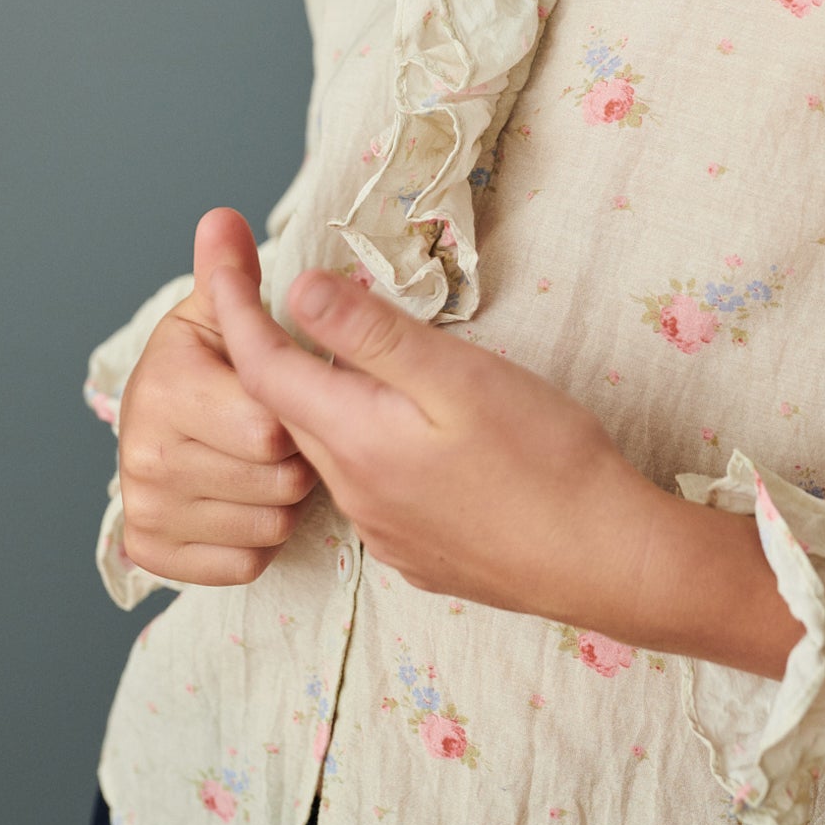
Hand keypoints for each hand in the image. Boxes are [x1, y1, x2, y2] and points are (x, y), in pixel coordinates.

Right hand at [117, 209, 319, 586]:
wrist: (160, 418)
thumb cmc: (205, 361)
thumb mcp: (217, 310)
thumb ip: (229, 271)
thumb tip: (222, 219)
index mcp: (166, 386)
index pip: (272, 424)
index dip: (300, 413)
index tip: (292, 396)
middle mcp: (142, 454)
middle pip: (277, 479)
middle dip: (298, 457)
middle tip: (284, 432)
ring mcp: (144, 507)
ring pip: (268, 525)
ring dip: (283, 499)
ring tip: (266, 462)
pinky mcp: (150, 551)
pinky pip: (246, 564)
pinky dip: (259, 539)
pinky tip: (246, 499)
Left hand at [209, 262, 653, 624]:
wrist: (604, 560)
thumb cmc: (542, 457)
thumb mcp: (456, 375)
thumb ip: (372, 334)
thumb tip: (298, 292)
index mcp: (355, 440)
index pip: (263, 368)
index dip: (236, 310)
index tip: (221, 264)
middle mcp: (354, 492)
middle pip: (291, 411)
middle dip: (275, 350)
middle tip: (275, 292)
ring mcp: (385, 531)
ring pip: (332, 449)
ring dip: (325, 398)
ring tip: (347, 350)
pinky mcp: (419, 552)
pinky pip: (369, 486)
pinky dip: (366, 442)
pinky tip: (407, 426)